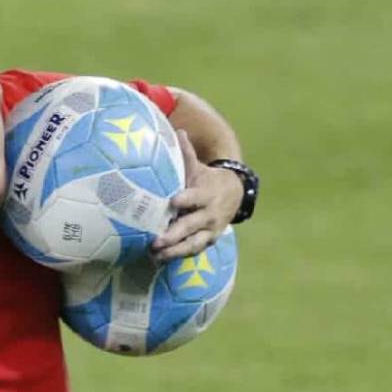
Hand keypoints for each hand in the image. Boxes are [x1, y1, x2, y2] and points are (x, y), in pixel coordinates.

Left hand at [152, 130, 242, 261]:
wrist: (235, 193)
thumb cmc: (206, 178)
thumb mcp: (198, 167)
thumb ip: (186, 153)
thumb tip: (177, 131)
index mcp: (206, 193)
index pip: (195, 197)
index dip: (186, 200)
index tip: (172, 202)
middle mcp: (209, 213)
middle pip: (192, 225)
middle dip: (175, 233)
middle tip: (157, 240)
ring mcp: (209, 229)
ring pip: (193, 243)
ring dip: (175, 250)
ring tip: (156, 255)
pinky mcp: (208, 240)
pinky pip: (194, 250)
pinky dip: (178, 256)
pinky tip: (160, 260)